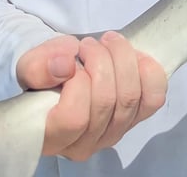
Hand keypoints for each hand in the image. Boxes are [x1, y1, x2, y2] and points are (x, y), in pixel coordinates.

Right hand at [16, 32, 166, 160]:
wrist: (66, 69)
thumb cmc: (47, 72)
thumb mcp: (32, 65)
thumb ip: (38, 66)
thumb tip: (65, 65)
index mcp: (52, 137)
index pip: (73, 118)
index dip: (78, 82)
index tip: (72, 60)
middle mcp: (84, 143)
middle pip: (107, 102)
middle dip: (101, 60)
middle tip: (89, 44)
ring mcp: (113, 134)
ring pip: (130, 97)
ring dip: (122, 59)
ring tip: (108, 43)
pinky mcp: (135, 119)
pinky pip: (154, 98)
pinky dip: (148, 72)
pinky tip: (134, 58)